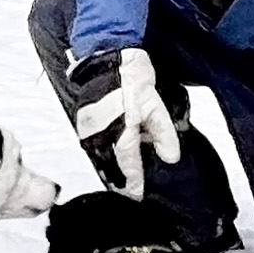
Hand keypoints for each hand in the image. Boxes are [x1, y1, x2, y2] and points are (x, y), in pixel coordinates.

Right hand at [67, 47, 182, 198]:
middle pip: (109, 169)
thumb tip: (170, 158)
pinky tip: (111, 154)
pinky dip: (103, 154)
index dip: (134, 185)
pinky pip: (93, 147)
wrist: (107, 56)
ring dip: (110, 169)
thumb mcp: (156, 106)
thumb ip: (163, 134)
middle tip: (130, 191)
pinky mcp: (82, 122)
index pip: (128, 169)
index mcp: (120, 134)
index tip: (139, 196)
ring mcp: (88, 130)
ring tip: (121, 177)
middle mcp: (100, 137)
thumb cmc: (130, 78)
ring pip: (99, 160)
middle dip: (120, 181)